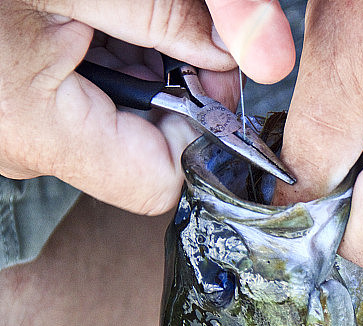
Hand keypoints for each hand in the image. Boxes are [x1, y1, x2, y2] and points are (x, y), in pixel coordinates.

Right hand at [0, 0, 293, 214]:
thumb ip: (165, 17)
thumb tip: (248, 52)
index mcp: (36, 131)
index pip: (162, 180)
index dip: (196, 129)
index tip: (204, 69)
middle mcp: (23, 150)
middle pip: (140, 147)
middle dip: (165, 84)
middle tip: (154, 22)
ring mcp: (12, 133)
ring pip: (110, 119)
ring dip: (130, 62)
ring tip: (100, 12)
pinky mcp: (9, 110)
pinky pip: (75, 100)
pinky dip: (94, 55)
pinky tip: (78, 16)